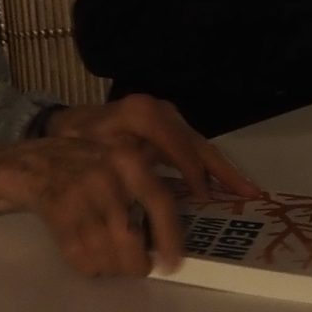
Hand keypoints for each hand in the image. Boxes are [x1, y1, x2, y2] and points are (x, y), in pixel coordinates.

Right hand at [0, 129, 193, 274]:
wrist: (30, 164)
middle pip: (129, 238)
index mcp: (128, 160)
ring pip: (105, 252)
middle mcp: (105, 176)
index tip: (173, 265)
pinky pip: (81, 257)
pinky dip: (90, 266)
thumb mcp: (119, 163)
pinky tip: (90, 257)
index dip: (170, 237)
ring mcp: (77, 195)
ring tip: (113, 263)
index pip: (160, 202)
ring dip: (112, 268)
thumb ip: (145, 191)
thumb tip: (168, 240)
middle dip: (136, 263)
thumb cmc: (85, 167)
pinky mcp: (57, 214)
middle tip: (138, 267)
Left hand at [42, 93, 256, 201]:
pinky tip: (223, 188)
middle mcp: (161, 112)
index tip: (204, 199)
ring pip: (200, 147)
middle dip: (225, 171)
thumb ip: (128, 167)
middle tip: (251, 194)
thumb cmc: (76, 140)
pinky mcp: (166, 129)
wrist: (61, 127)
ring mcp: (166, 119)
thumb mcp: (95, 151)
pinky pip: (191, 149)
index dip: (195, 173)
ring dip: (222, 172)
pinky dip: (208, 169)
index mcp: (144, 113)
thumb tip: (159, 192)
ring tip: (247, 192)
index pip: (180, 145)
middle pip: (199, 144)